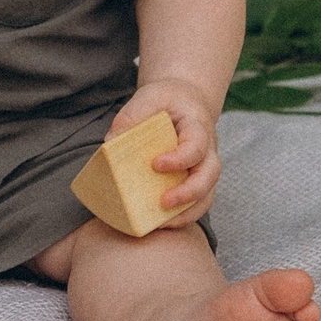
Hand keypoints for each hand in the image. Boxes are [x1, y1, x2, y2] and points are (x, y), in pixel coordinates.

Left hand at [116, 78, 219, 217]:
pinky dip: (181, 217)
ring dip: (187, 213)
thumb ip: (131, 116)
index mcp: (199, 126)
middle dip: (189, 193)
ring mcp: (205, 168)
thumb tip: (110, 144)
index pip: (197, 145)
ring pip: (207, 195)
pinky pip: (196, 204)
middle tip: (164, 202)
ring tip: (161, 224)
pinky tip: (159, 224)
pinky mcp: (196, 181)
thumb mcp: (149, 96)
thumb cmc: (167, 100)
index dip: (180, 158)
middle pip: (210, 175)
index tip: (156, 164)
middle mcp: (208, 150)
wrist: (186, 101)